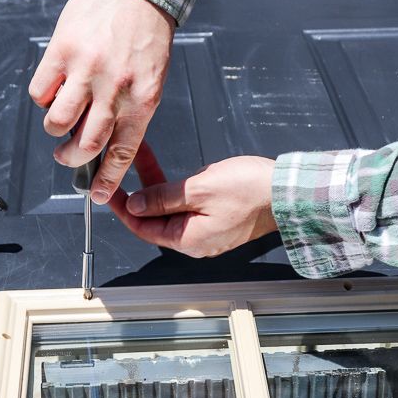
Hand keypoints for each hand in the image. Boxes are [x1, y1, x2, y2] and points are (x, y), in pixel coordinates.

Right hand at [28, 0, 174, 203]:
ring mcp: (86, 70)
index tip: (97, 195)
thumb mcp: (150, 79)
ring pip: (58, 122)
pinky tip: (54, 88)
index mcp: (141, 100)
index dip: (107, 179)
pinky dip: (43, 98)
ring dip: (54, 130)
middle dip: (72, 159)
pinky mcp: (62, 51)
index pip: (122, 152)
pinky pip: (41, 91)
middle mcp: (114, 89)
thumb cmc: (145, 36)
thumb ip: (129, 111)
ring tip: (59, 120)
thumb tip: (103, 143)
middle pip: (85, 144)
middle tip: (67, 157)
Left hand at [109, 144, 276, 256]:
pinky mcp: (218, 218)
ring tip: (142, 156)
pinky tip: (169, 168)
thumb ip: (162, 198)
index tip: (109, 190)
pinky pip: (188, 205)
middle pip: (155, 218)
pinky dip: (175, 187)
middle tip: (120, 167)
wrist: (288, 193)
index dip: (124, 208)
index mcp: (188, 240)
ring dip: (156, 184)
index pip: (143, 228)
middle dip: (138, 191)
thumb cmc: (250, 191)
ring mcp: (207, 231)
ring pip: (171, 208)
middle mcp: (195, 241)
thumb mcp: (198, 189)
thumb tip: (136, 205)